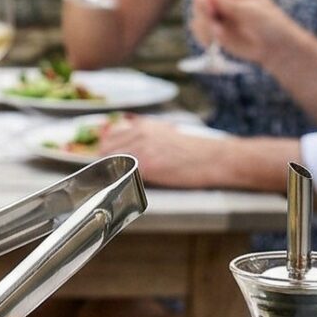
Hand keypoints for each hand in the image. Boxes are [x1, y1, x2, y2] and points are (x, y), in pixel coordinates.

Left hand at [91, 115, 235, 187]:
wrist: (213, 158)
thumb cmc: (193, 151)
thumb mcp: (166, 134)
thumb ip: (144, 138)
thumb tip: (123, 147)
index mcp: (142, 126)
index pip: (108, 138)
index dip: (103, 153)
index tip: (104, 165)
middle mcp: (138, 134)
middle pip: (104, 151)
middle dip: (103, 165)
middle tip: (107, 179)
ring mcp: (141, 148)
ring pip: (109, 163)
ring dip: (110, 175)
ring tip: (114, 187)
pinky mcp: (146, 165)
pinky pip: (122, 175)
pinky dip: (120, 183)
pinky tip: (126, 189)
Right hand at [194, 0, 303, 69]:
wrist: (276, 47)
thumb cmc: (270, 24)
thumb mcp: (250, 10)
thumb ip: (227, 3)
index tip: (211, 11)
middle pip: (198, 1)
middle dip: (204, 15)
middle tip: (216, 27)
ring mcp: (218, 15)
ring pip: (197, 17)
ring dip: (205, 28)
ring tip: (221, 35)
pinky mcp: (215, 30)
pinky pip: (199, 31)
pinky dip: (205, 37)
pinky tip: (216, 42)